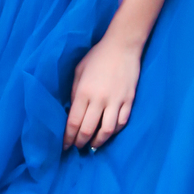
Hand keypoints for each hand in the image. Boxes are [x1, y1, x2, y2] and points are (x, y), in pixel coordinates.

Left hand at [63, 34, 140, 150]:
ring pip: (107, 131)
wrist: (123, 46)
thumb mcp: (78, 72)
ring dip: (98, 142)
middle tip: (77, 147)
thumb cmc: (97, 57)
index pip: (73, 122)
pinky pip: (122, 122)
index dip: (68, 138)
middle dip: (80, 142)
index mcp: (84, 92)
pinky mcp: (129, 101)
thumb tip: (72, 112)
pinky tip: (109, 134)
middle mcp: (99, 99)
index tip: (64, 146)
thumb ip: (75, 93)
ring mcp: (116, 101)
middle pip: (88, 130)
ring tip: (93, 146)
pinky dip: (114, 132)